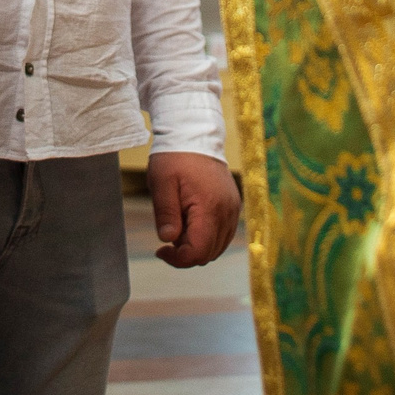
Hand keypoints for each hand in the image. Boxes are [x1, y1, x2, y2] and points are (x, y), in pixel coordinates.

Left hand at [148, 151, 241, 268]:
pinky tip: (191, 222)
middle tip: (168, 235)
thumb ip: (166, 213)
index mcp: (209, 207)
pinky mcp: (233, 206)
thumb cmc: (175, 158)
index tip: (161, 250)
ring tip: (179, 226)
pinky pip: (223, 234)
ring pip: (217, 247)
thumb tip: (168, 240)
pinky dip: (207, 237)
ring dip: (197, 246)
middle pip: (209, 254)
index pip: (198, 251)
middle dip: (186, 253)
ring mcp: (233, 209)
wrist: (194, 135)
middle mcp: (227, 212)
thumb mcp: (161, 183)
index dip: (178, 259)